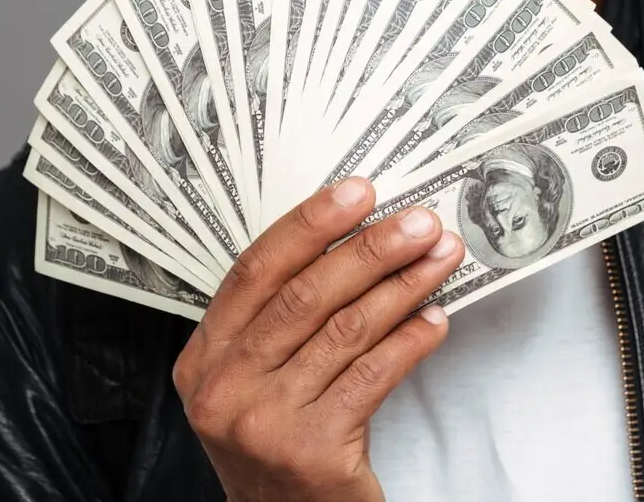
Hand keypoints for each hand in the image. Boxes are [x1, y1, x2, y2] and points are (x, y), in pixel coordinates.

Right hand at [173, 178, 463, 501]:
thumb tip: (353, 238)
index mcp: (204, 358)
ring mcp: (263, 422)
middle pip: (304, 295)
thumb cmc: (279, 443)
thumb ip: (280, 320)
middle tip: (418, 223)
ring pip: (345, 331)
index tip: (358, 193)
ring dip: (402, 287)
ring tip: (439, 259)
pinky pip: (372, 376)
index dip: (309, 225)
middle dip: (370, 249)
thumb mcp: (255, 379)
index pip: (255, 270)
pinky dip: (410, 341)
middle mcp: (223, 388)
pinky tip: (435, 320)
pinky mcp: (310, 450)